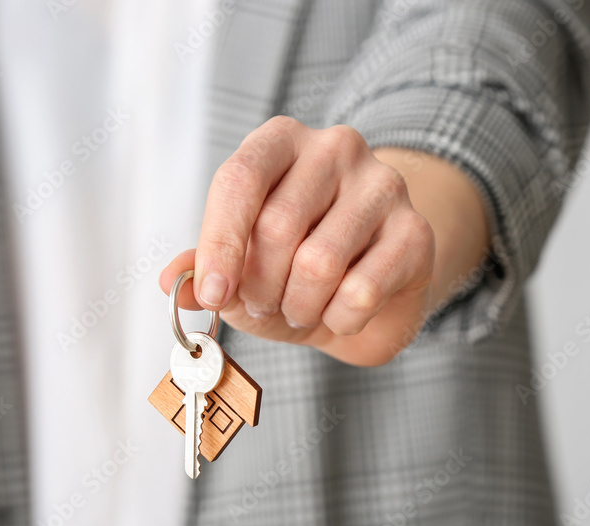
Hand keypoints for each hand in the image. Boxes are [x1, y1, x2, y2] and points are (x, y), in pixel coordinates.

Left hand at [161, 116, 436, 366]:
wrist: (374, 293)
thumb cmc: (298, 271)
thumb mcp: (242, 270)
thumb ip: (206, 271)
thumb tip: (172, 283)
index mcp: (281, 141)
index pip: (240, 179)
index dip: (219, 243)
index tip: (212, 294)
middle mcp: (335, 148)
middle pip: (277, 225)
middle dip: (260, 286)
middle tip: (264, 302)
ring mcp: (382, 185)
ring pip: (319, 262)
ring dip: (299, 306)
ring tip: (300, 309)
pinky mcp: (416, 231)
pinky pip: (361, 291)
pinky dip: (340, 319)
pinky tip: (341, 312)